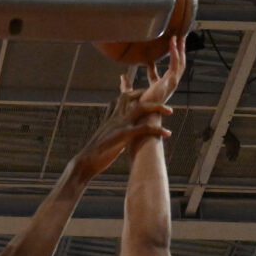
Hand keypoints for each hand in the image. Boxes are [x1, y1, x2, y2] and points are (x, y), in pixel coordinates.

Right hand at [72, 59, 180, 175]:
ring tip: (170, 111)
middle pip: (131, 97)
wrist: (85, 162)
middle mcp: (115, 118)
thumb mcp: (103, 139)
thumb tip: (121, 135)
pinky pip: (145, 129)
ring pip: (141, 108)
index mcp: (109, 117)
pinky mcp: (124, 135)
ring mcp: (120, 125)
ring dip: (158, 108)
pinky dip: (158, 130)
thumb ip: (113, 133)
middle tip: (160, 97)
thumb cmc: (94, 154)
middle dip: (147, 94)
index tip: (143, 93)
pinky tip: (167, 133)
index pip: (121, 98)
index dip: (132, 93)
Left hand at [127, 33, 189, 109]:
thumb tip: (122, 76)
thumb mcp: (130, 94)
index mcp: (157, 90)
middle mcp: (167, 87)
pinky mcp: (170, 81)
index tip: (149, 60)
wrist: (141, 116)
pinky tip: (173, 43)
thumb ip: (126, 86)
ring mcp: (171, 84)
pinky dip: (175, 53)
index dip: (153, 68)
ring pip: (180, 64)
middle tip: (177, 40)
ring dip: (180, 50)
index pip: (158, 77)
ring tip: (180, 37)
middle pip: (175, 67)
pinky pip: (175, 64)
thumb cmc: (136, 109)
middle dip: (177, 54)